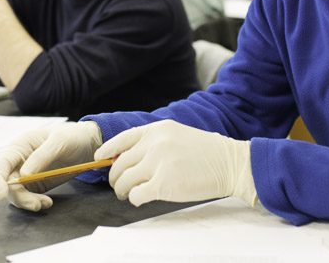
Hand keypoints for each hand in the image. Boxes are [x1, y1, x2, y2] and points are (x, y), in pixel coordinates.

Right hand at [0, 121, 102, 210]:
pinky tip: (47, 202)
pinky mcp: (36, 184)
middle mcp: (19, 161)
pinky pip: (29, 197)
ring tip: (45, 203)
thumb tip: (24, 175)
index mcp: (20, 146)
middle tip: (35, 204)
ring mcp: (27, 174)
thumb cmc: (72, 136)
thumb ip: (42, 156)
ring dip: (28, 202)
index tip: (1, 195)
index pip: (1, 165)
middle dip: (19, 196)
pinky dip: (36, 202)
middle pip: (8, 184)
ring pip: (17, 194)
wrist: (88, 144)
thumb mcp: (59, 141)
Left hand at [95, 119, 256, 207]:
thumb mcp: (176, 135)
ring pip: (124, 181)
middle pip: (120, 164)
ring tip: (129, 194)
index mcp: (157, 129)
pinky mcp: (164, 184)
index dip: (107, 150)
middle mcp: (155, 144)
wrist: (229, 163)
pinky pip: (136, 195)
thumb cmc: (206, 152)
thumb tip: (126, 157)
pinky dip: (135, 199)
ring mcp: (158, 163)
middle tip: (119, 186)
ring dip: (122, 190)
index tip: (99, 159)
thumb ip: (153, 142)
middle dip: (115, 178)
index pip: (122, 139)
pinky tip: (142, 198)